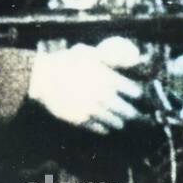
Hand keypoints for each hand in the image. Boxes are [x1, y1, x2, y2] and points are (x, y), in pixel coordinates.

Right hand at [28, 38, 145, 134]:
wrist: (44, 78)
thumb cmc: (67, 62)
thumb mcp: (90, 53)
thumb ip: (111, 58)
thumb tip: (131, 59)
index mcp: (109, 79)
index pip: (133, 91)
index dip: (137, 94)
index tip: (138, 96)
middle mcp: (104, 96)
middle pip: (127, 110)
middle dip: (132, 113)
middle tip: (135, 115)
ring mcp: (93, 110)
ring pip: (114, 121)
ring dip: (119, 122)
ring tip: (121, 123)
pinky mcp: (81, 120)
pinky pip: (98, 128)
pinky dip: (104, 129)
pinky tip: (106, 128)